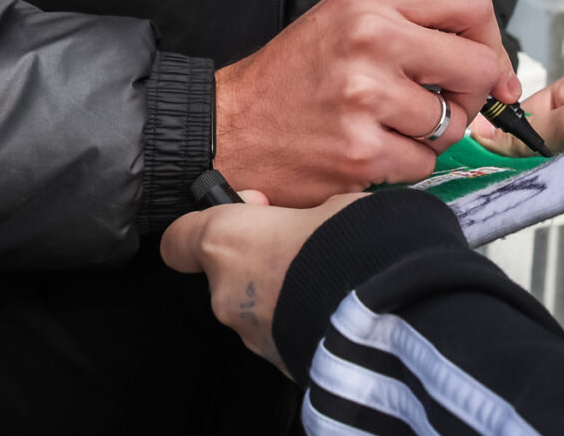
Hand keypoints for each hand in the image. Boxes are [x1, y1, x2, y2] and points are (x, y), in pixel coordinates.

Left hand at [161, 190, 361, 371]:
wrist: (385, 310)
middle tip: (305, 245)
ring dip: (285, 290)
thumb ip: (304, 214)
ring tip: (330, 278)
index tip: (249, 211)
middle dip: (263, 258)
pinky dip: (301, 318)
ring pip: (257, 304)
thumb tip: (314, 220)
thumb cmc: (352, 244)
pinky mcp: (278, 361)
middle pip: (228, 271)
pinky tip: (335, 305)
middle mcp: (227, 292)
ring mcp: (251, 333)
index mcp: (227, 242)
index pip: (179, 240)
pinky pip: (282, 331)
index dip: (209, 223)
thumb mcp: (332, 203)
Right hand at [213, 0, 519, 204]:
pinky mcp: (361, 150)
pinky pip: (423, 164)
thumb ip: (419, 27)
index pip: (472, 5)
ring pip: (453, 124)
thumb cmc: (294, 75)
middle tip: (442, 103)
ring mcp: (366, 97)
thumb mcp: (348, 18)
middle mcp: (372, 39)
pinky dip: (405, 164)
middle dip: (471, 95)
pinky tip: (371, 149)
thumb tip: (497, 69)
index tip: (488, 67)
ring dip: (431, 135)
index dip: (491, 41)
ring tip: (388, 125)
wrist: (228, 127)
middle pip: (477, 68)